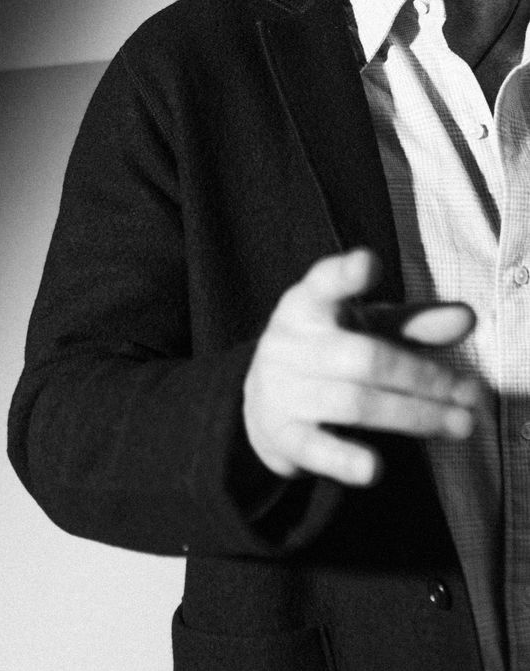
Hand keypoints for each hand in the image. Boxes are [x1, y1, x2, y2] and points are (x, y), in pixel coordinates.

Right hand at [242, 247, 480, 485]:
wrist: (263, 406)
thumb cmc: (328, 354)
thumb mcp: (364, 329)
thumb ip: (413, 323)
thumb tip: (468, 316)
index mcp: (308, 304)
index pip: (324, 283)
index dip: (345, 275)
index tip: (369, 263)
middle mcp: (289, 342)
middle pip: (363, 356)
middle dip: (421, 376)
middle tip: (469, 393)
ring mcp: (282, 389)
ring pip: (353, 402)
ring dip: (412, 416)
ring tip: (459, 425)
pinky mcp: (282, 435)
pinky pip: (315, 447)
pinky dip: (343, 459)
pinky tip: (374, 469)